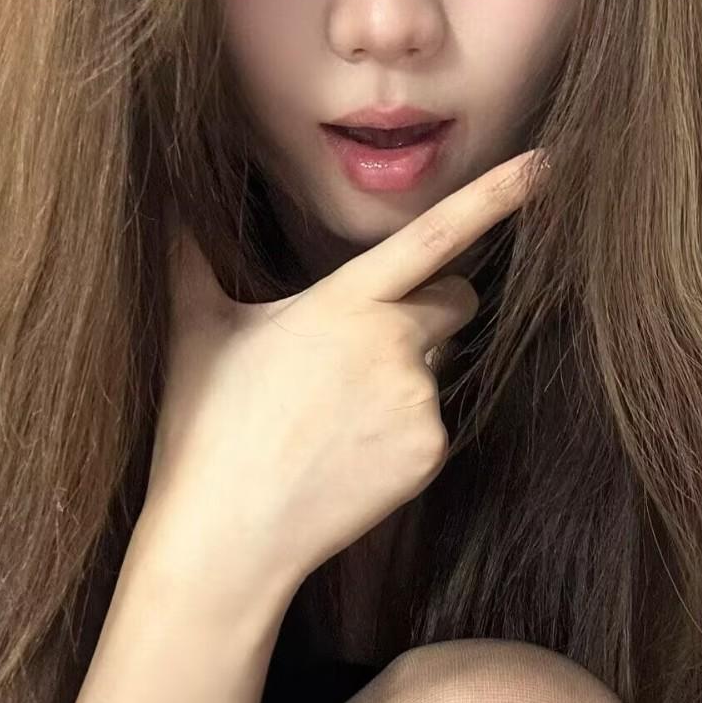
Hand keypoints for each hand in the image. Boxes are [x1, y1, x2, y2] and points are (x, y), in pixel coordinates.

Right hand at [133, 149, 547, 618]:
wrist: (226, 539)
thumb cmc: (204, 429)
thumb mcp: (194, 330)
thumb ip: (187, 255)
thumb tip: (157, 198)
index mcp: (343, 303)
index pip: (435, 235)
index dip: (494, 195)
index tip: (544, 163)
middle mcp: (393, 346)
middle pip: (453, 300)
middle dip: (428, 309)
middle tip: (357, 352)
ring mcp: (418, 404)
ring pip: (436, 367)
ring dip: (405, 376)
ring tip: (332, 418)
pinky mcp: (431, 454)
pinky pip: (433, 423)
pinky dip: (403, 431)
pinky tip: (348, 455)